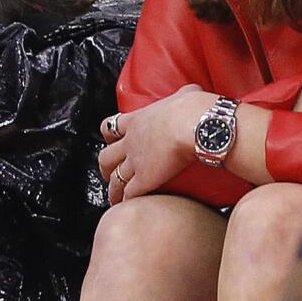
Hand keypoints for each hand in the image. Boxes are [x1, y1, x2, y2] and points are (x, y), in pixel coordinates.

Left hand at [99, 85, 211, 203]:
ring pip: (115, 178)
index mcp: (137, 120)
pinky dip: (126, 201)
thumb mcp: (185, 95)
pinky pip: (130, 193)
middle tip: (108, 172)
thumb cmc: (193, 108)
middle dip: (105, 165)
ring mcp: (135, 161)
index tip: (110, 140)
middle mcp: (131, 142)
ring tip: (113, 196)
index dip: (109, 135)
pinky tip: (125, 207)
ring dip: (113, 188)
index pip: (112, 127)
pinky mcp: (145, 179)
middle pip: (106, 155)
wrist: (196, 125)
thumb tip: (193, 93)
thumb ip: (183, 95)